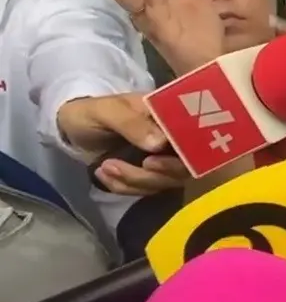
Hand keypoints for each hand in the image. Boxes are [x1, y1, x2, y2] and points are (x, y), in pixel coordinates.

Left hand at [57, 94, 189, 195]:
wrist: (75, 128)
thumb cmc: (92, 112)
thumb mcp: (106, 111)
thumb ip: (131, 123)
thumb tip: (160, 143)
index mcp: (171, 114)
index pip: (195, 134)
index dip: (185, 152)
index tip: (152, 161)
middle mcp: (176, 137)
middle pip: (185, 165)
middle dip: (153, 174)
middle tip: (116, 166)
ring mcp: (167, 157)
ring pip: (167, 180)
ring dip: (134, 180)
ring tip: (104, 168)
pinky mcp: (154, 174)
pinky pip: (148, 189)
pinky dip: (124, 187)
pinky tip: (103, 176)